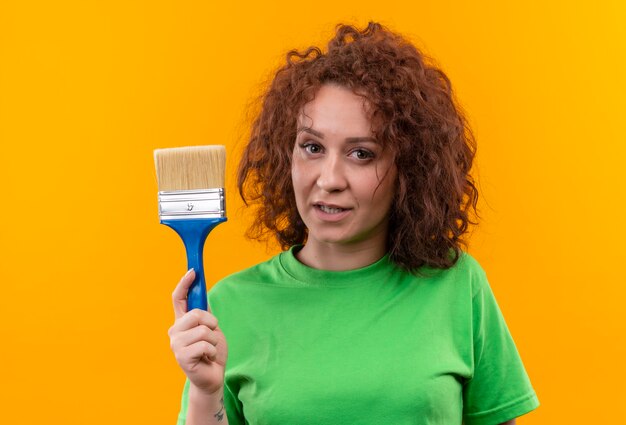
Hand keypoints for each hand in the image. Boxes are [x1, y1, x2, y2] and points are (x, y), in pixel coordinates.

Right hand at [168, 269, 227, 395]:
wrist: (213, 377)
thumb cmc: (211, 352)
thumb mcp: (211, 328)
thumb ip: (204, 313)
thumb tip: (202, 291)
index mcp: (181, 322)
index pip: (178, 298)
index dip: (185, 283)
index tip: (194, 271)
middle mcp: (175, 331)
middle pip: (196, 314)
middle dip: (211, 323)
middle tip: (211, 336)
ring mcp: (176, 345)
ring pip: (203, 330)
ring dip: (213, 341)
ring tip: (209, 350)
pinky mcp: (182, 357)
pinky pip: (205, 345)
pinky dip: (212, 352)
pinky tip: (207, 359)